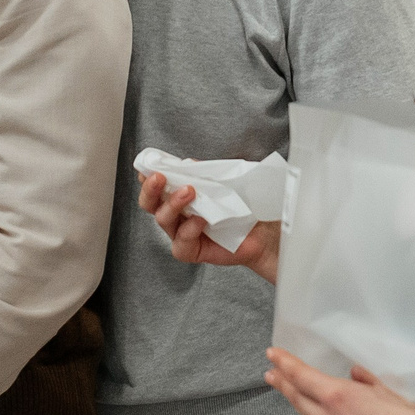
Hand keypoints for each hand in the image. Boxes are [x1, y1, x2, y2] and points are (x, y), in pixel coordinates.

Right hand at [139, 172, 280, 284]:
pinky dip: (189, 229)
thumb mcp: (226, 180)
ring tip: (189, 192)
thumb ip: (204, 172)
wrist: (266, 230)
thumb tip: (187, 163)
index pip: (157, 185)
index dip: (148, 176)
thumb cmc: (246, 205)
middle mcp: (178, 213)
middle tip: (159, 178)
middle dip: (150, 190)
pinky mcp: (192, 250)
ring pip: (162, 219)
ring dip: (172, 203)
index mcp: (181, 194)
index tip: (149, 166)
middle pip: (150, 204)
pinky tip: (202, 220)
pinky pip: (181, 243)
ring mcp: (183, 232)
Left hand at [263, 348, 414, 414]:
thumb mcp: (385, 389)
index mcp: (339, 397)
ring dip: (306, 408)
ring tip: (308, 399)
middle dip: (282, 384)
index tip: (272, 354)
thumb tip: (351, 374)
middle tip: (272, 373)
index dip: (285, 364)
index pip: (302, 377)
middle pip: (297, 399)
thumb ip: (362, 380)